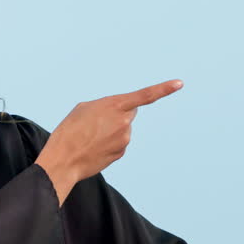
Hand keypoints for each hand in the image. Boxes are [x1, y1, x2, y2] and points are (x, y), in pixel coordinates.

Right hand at [34, 79, 182, 204]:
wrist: (63, 159)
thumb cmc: (70, 130)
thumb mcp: (84, 108)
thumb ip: (106, 106)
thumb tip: (117, 116)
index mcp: (115, 105)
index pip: (145, 95)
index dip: (164, 89)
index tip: (179, 83)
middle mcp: (124, 122)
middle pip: (129, 113)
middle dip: (118, 114)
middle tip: (96, 122)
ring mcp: (125, 139)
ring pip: (122, 129)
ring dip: (110, 130)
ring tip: (90, 136)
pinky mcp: (122, 152)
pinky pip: (118, 143)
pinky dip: (108, 143)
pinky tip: (93, 147)